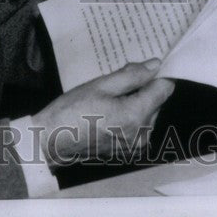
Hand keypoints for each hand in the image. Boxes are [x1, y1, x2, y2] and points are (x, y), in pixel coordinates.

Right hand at [32, 60, 174, 166]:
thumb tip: (156, 65)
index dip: (157, 74)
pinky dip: (131, 115)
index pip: (164, 89)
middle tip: (116, 81)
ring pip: (149, 113)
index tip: (145, 66)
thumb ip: (132, 75)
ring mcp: (136, 145)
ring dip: (137, 102)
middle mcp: (142, 134)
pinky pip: (140, 126)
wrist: (52, 142)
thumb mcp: (100, 85)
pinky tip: (110, 112)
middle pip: (157, 101)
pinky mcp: (129, 151)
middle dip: (143, 87)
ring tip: (110, 97)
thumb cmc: (72, 110)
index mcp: (136, 116)